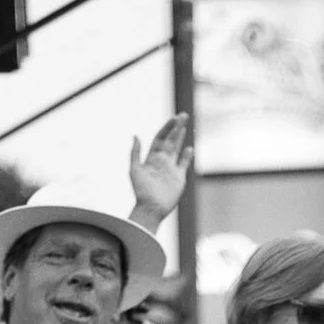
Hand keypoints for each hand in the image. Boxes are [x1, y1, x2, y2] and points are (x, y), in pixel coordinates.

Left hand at [129, 114, 192, 230]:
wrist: (151, 207)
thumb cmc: (141, 190)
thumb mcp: (134, 169)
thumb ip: (135, 152)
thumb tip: (136, 135)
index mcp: (151, 157)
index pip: (160, 138)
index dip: (167, 127)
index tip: (174, 118)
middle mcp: (162, 161)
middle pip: (170, 140)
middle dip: (176, 128)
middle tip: (183, 115)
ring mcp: (171, 169)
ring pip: (177, 149)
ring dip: (181, 138)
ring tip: (186, 126)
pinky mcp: (179, 178)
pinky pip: (184, 164)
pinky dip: (187, 156)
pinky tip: (189, 148)